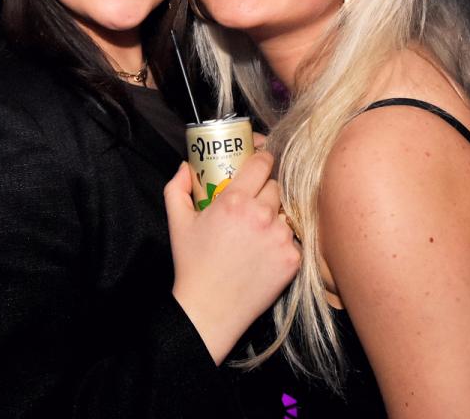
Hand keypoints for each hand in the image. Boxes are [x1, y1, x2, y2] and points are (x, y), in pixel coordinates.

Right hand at [165, 151, 300, 364]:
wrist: (210, 310)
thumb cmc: (192, 265)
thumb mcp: (177, 222)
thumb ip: (177, 187)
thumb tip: (186, 166)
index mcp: (234, 200)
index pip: (262, 162)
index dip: (261, 160)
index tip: (258, 166)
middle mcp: (261, 214)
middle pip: (275, 186)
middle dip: (264, 192)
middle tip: (250, 208)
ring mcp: (279, 237)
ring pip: (285, 213)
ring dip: (273, 218)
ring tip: (255, 235)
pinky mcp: (293, 258)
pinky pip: (292, 239)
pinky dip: (281, 243)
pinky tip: (263, 254)